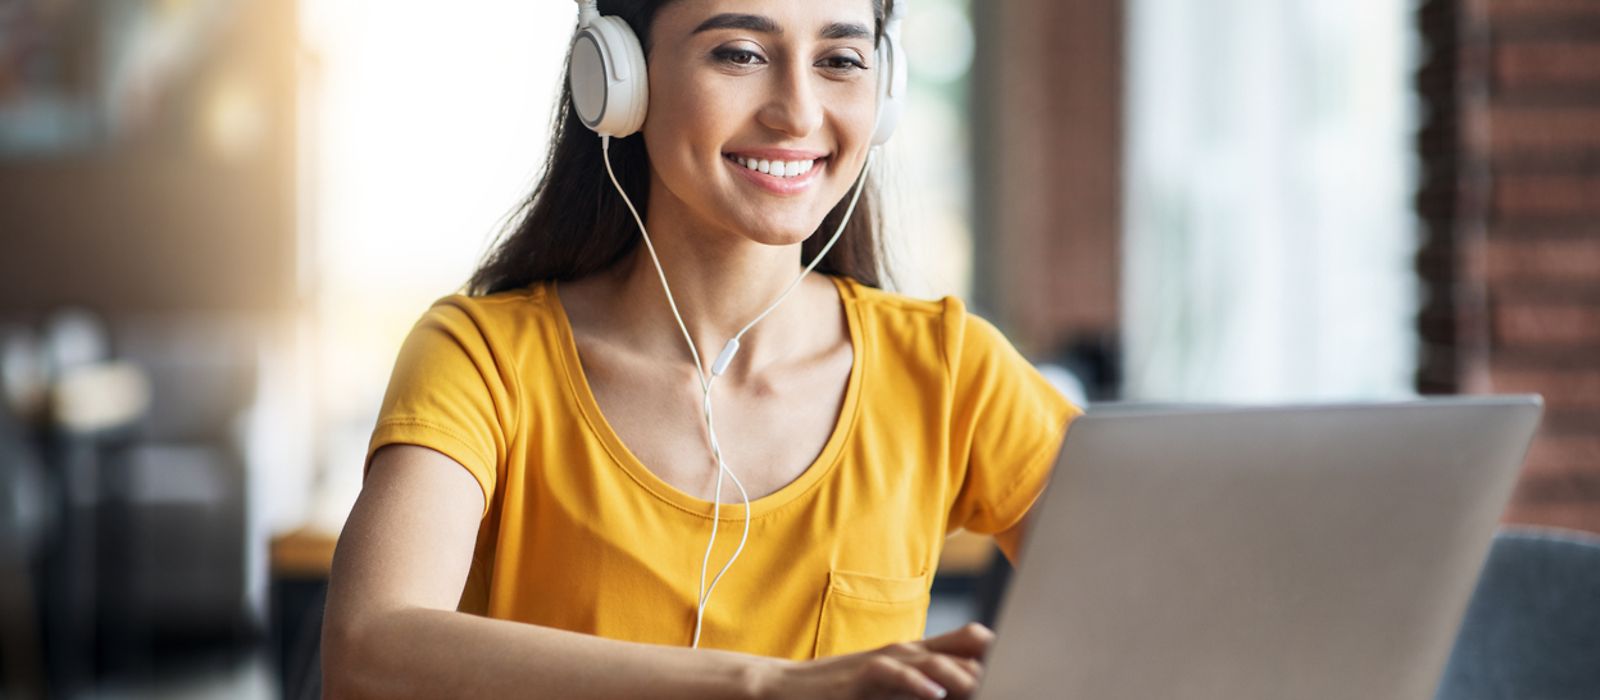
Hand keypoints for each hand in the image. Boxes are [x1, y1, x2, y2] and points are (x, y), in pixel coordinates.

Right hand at [755, 622, 994, 699]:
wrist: (789, 687)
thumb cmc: (844, 691)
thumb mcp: (892, 687)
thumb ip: (925, 685)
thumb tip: (960, 690)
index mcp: (918, 653)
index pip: (970, 641)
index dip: (998, 651)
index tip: (1025, 665)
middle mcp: (907, 650)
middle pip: (962, 646)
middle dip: (990, 662)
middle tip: (1017, 677)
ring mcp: (884, 660)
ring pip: (934, 660)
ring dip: (961, 675)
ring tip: (983, 687)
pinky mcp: (862, 675)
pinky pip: (894, 675)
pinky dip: (916, 684)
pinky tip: (935, 695)